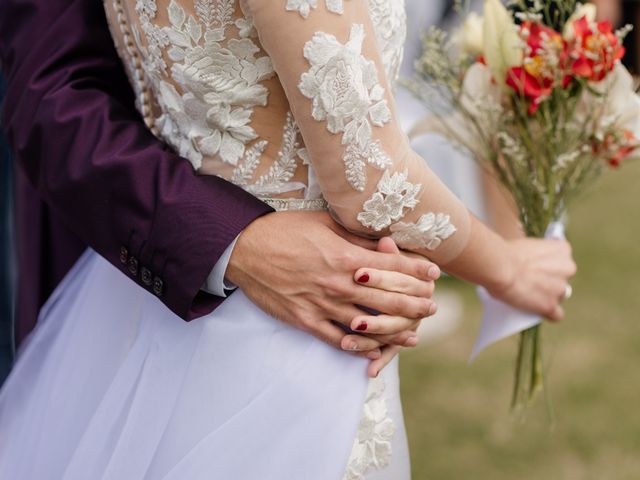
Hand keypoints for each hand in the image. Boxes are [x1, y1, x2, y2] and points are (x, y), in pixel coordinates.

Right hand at [226, 211, 439, 356]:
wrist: (244, 249)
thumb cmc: (284, 230)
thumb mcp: (323, 223)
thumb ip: (355, 237)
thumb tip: (382, 243)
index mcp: (346, 255)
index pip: (394, 265)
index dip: (418, 270)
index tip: (434, 273)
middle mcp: (340, 283)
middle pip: (389, 298)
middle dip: (416, 303)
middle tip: (432, 307)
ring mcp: (323, 304)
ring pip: (368, 324)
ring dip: (395, 331)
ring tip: (414, 336)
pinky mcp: (306, 320)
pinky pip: (338, 339)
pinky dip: (358, 347)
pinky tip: (373, 351)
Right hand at [488, 238, 576, 320]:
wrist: (499, 267)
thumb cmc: (505, 253)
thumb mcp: (526, 245)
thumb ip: (534, 254)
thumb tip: (527, 263)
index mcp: (562, 249)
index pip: (563, 259)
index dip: (549, 264)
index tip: (537, 267)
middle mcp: (567, 268)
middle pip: (563, 278)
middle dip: (551, 281)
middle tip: (532, 282)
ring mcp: (560, 288)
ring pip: (559, 296)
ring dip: (548, 296)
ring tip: (530, 296)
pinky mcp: (550, 305)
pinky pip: (556, 314)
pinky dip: (548, 313)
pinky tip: (538, 311)